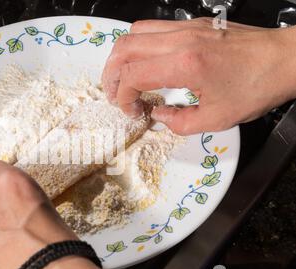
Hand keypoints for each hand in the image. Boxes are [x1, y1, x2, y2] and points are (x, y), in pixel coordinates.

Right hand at [102, 18, 295, 134]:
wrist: (285, 59)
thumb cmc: (256, 86)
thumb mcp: (217, 118)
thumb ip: (179, 122)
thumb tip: (158, 117)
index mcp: (184, 64)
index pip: (132, 75)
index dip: (123, 97)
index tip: (131, 110)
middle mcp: (180, 39)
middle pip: (124, 48)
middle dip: (111, 74)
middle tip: (115, 94)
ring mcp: (186, 28)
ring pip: (135, 32)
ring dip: (121, 56)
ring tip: (123, 77)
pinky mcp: (194, 24)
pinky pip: (153, 27)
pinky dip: (140, 45)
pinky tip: (146, 62)